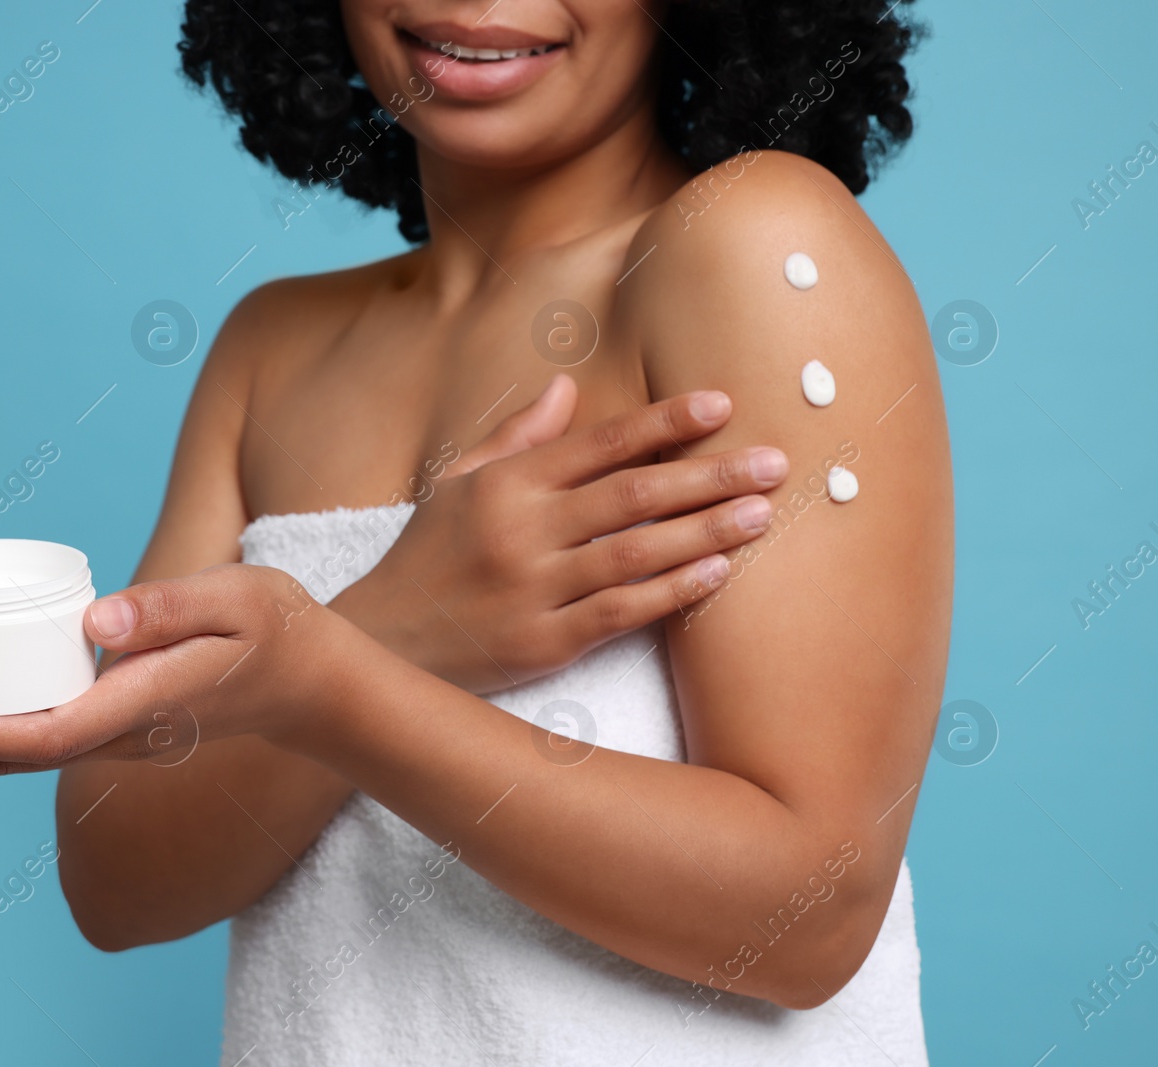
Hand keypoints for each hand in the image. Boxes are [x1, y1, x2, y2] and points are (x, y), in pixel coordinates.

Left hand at [0, 564, 340, 774]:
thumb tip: (93, 621)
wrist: (309, 682)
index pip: (47, 734)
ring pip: (7, 745)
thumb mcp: (239, 600)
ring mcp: (107, 731)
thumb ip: (170, 608)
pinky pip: (24, 728)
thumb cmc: (276, 631)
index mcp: (142, 705)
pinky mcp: (103, 718)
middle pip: (4, 751)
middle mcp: (115, 731)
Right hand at [329, 374, 788, 692]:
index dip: (664, 423)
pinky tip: (717, 573)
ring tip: (762, 512)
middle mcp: (522, 530)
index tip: (722, 404)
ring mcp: (533, 589)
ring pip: (636, 552)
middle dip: (709, 475)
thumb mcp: (457, 484)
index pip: (600, 444)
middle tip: (775, 461)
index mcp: (504, 484)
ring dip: (705, 530)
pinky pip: (621, 612)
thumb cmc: (426, 558)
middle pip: (632, 494)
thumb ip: (517, 437)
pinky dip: (671, 590)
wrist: (382, 647)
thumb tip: (566, 385)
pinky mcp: (543, 644)